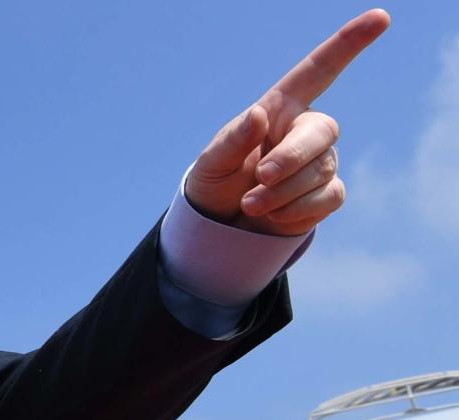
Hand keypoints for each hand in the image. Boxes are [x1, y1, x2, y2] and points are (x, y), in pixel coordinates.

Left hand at [186, 9, 389, 236]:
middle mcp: (306, 130)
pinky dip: (296, 210)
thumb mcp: (212, 161)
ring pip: (322, 170)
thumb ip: (234, 140)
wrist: (222, 224)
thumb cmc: (217, 181)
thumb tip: (259, 115)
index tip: (380, 17)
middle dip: (291, 158)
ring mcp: (321, 161)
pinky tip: (272, 215)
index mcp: (280, 108)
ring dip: (282, 192)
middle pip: (323, 130)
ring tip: (250, 204)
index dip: (348, 44)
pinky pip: (328, 197)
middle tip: (260, 178)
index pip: (318, 70)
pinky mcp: (327, 193)